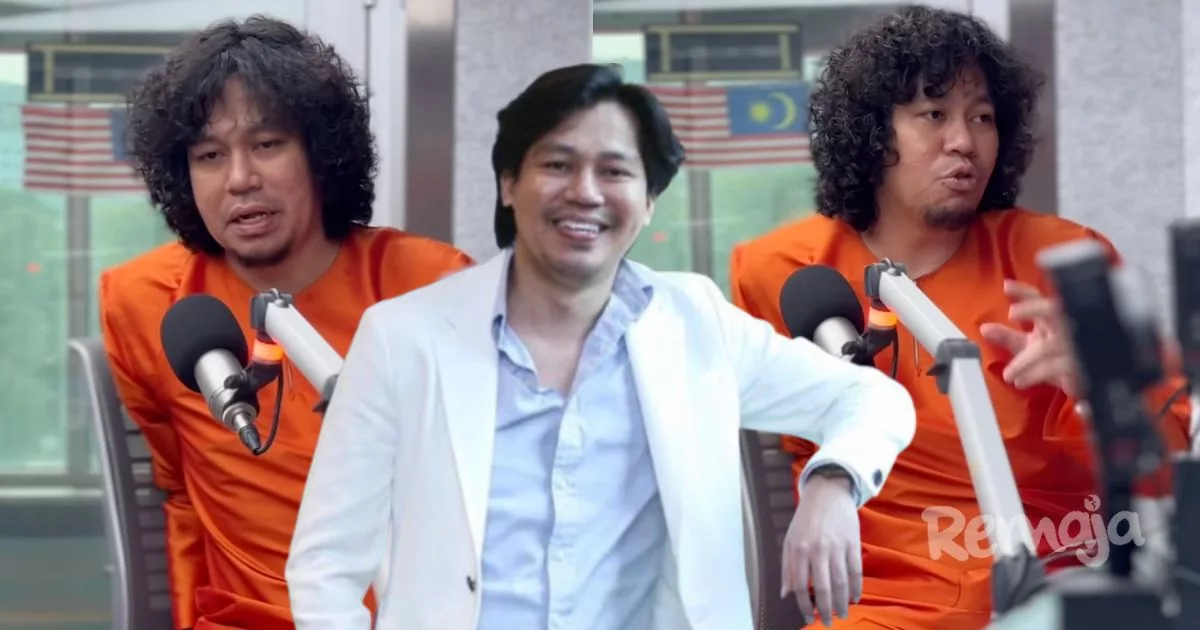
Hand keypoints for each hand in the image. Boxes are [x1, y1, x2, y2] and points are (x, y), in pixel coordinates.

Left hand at [781, 470, 861, 626]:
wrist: (827, 493)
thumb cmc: (805, 519)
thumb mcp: (789, 540)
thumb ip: (787, 568)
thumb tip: (785, 594)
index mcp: (799, 549)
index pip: (801, 585)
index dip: (803, 605)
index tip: (807, 617)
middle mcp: (817, 549)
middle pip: (823, 588)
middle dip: (825, 610)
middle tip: (827, 622)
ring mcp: (837, 546)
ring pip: (841, 582)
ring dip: (842, 603)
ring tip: (842, 614)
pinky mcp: (853, 542)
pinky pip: (855, 570)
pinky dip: (856, 587)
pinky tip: (854, 597)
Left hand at [979, 280, 1080, 397]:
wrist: (1082, 385)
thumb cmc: (1055, 361)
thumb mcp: (1027, 347)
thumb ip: (1006, 337)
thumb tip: (984, 328)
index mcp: (1052, 320)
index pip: (1040, 299)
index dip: (1024, 292)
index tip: (1006, 286)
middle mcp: (1065, 328)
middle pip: (1054, 310)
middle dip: (1034, 307)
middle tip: (1012, 313)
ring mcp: (1075, 346)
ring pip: (1049, 346)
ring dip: (1024, 361)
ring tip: (1008, 375)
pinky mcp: (1080, 366)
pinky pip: (1055, 367)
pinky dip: (1034, 374)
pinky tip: (1020, 381)